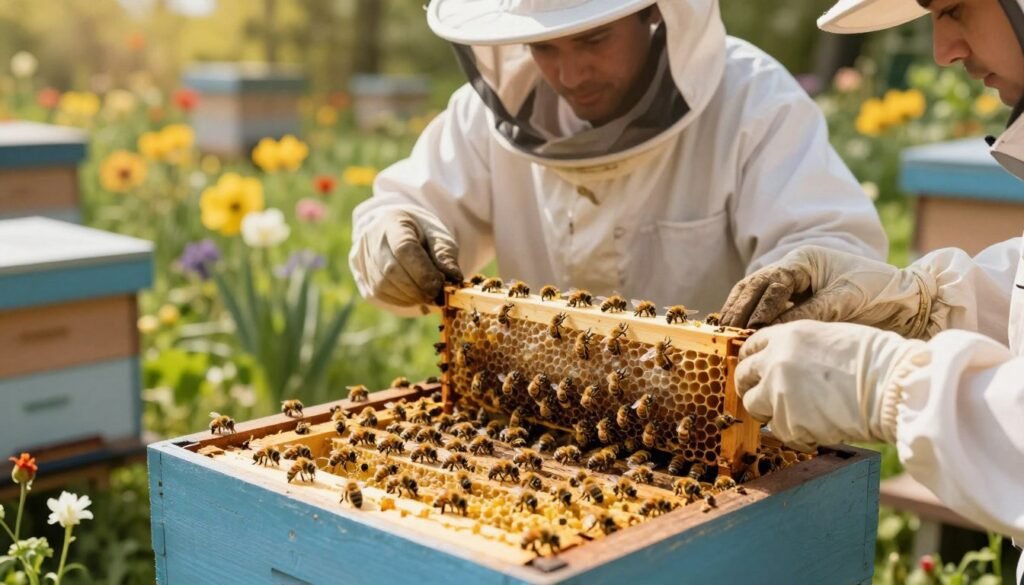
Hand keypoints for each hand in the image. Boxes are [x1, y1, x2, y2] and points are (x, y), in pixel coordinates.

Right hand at [358, 207, 462, 306]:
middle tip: (436, 296)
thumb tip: (453, 278)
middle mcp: (371, 237)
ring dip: (409, 297)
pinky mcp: (361, 274)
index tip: (439, 286)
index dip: (422, 272)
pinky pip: (379, 293)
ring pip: (383, 285)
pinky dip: (400, 300)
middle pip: (391, 270)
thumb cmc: (422, 233)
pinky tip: (414, 296)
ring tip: (427, 296)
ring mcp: (362, 256)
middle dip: (417, 288)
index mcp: (393, 221)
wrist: (398, 231)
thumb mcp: (438, 236)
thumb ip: (445, 255)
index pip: (404, 248)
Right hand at [720, 246, 934, 336]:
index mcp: (804, 260)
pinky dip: (752, 322)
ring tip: (727, 337)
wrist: (905, 299)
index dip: (758, 306)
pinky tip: (744, 338)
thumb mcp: (845, 300)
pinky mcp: (795, 301)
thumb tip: (774, 331)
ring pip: (754, 296)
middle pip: (754, 286)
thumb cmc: (878, 291)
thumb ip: (810, 312)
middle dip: (738, 309)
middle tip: (725, 333)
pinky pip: (766, 309)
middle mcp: (794, 268)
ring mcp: (793, 284)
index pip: (771, 281)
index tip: (750, 329)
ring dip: (740, 315)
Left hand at [735, 320, 923, 450]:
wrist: (891, 386)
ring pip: (754, 406)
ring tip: (796, 416)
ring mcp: (778, 391)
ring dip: (769, 413)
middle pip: (743, 376)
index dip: (750, 360)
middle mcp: (775, 361)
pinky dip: (794, 434)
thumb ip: (801, 349)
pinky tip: (817, 430)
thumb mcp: (830, 337)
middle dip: (749, 387)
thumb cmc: (875, 360)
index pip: (750, 347)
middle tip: (762, 398)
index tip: (753, 371)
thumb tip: (790, 362)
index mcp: (787, 335)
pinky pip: (780, 432)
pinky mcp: (788, 421)